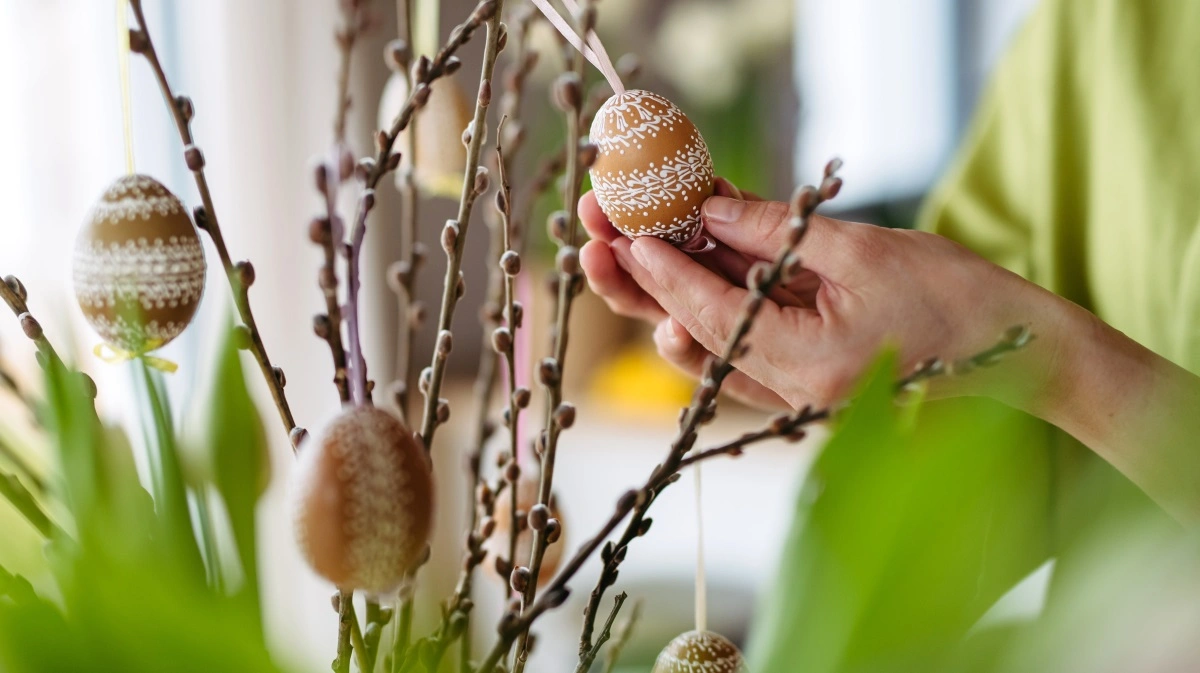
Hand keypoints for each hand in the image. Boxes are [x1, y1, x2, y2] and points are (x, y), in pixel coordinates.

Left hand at [584, 183, 1066, 410]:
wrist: (1020, 354)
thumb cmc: (959, 300)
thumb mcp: (862, 251)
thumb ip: (778, 233)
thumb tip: (707, 210)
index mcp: (811, 367)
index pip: (713, 316)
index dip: (663, 270)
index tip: (623, 233)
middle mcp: (794, 393)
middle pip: (694, 338)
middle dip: (642, 285)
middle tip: (596, 238)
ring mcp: (799, 395)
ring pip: (708, 352)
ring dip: (665, 301)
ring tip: (625, 252)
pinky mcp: (807, 385)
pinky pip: (740, 360)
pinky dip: (708, 320)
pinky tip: (676, 287)